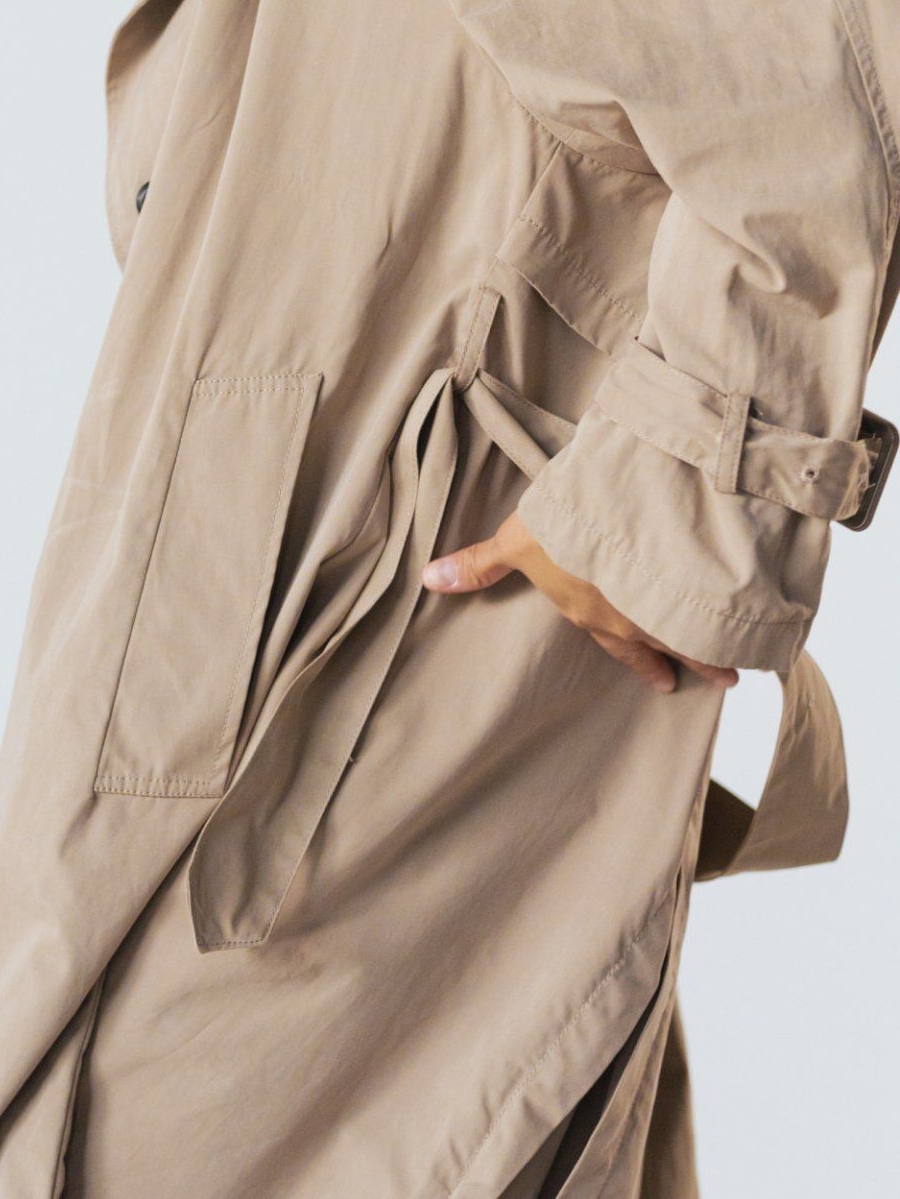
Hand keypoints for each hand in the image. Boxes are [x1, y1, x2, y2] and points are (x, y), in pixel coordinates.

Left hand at [420, 509, 739, 692]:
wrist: (618, 517)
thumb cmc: (563, 531)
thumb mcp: (516, 542)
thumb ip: (480, 564)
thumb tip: (429, 579)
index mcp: (594, 611)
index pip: (619, 645)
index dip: (641, 662)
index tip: (664, 681)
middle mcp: (637, 617)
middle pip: (669, 644)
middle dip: (691, 661)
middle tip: (721, 680)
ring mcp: (674, 603)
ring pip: (702, 632)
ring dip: (721, 646)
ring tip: (748, 663)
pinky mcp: (704, 584)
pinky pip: (729, 610)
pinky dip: (747, 621)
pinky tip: (769, 627)